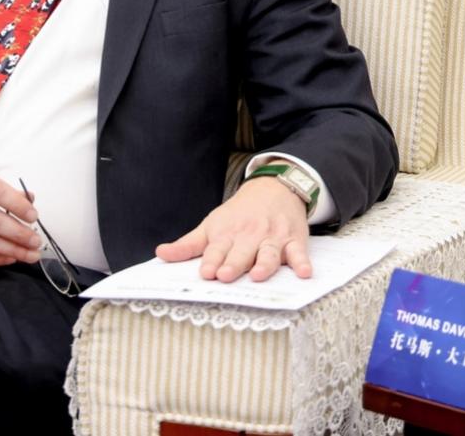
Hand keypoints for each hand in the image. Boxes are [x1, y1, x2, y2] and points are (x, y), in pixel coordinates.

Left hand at [155, 177, 311, 282]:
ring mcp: (272, 238)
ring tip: (258, 275)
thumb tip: (160, 255)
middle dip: (233, 264)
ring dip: (264, 264)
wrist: (274, 188)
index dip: (211, 261)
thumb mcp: (211, 225)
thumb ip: (188, 245)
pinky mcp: (293, 240)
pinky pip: (299, 252)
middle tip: (225, 276)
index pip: (216, 249)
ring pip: (269, 253)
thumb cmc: (239, 214)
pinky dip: (302, 262)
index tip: (206, 272)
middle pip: (241, 252)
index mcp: (227, 233)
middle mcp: (249, 236)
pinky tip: (304, 272)